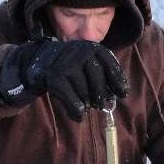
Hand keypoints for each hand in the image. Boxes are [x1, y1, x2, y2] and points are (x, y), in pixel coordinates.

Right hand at [0, 38, 128, 121]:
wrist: (41, 60)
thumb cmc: (71, 66)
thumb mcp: (88, 63)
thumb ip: (102, 75)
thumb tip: (115, 97)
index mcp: (94, 48)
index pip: (111, 66)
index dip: (118, 82)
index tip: (122, 95)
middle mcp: (82, 52)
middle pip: (99, 82)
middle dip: (101, 96)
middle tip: (99, 104)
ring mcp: (68, 64)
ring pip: (85, 93)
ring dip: (87, 104)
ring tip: (85, 105)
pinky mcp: (55, 76)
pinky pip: (72, 100)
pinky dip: (77, 111)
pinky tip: (78, 115)